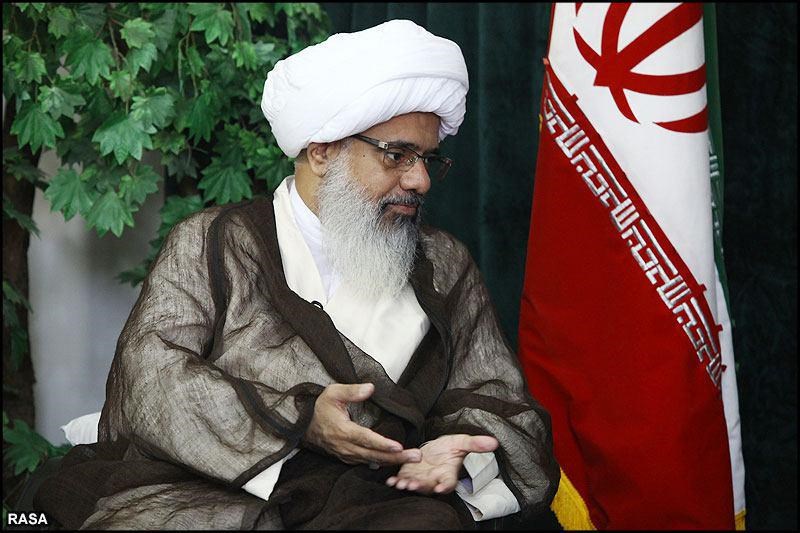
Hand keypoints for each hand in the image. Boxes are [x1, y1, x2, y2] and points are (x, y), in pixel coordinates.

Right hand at [304, 382, 421, 465]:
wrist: (304, 425)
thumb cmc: (321, 407)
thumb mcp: (333, 392)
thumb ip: (352, 390)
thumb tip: (371, 387)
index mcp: (343, 430)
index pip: (365, 439)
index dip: (382, 444)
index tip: (399, 446)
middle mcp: (345, 446)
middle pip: (374, 454)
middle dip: (396, 457)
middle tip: (417, 456)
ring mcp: (346, 454)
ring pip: (372, 460)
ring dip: (393, 461)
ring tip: (412, 459)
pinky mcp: (347, 458)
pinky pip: (366, 463)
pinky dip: (382, 463)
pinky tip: (395, 462)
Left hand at [385, 434, 498, 494]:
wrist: (436, 448)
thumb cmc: (450, 447)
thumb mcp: (462, 442)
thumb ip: (475, 444)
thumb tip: (494, 442)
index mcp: (448, 474)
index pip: (448, 483)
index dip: (445, 486)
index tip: (441, 488)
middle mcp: (434, 480)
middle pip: (428, 487)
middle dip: (421, 486)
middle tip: (414, 485)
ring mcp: (421, 478)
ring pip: (414, 485)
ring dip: (407, 485)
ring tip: (401, 484)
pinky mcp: (409, 474)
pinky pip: (402, 480)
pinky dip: (396, 481)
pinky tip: (391, 480)